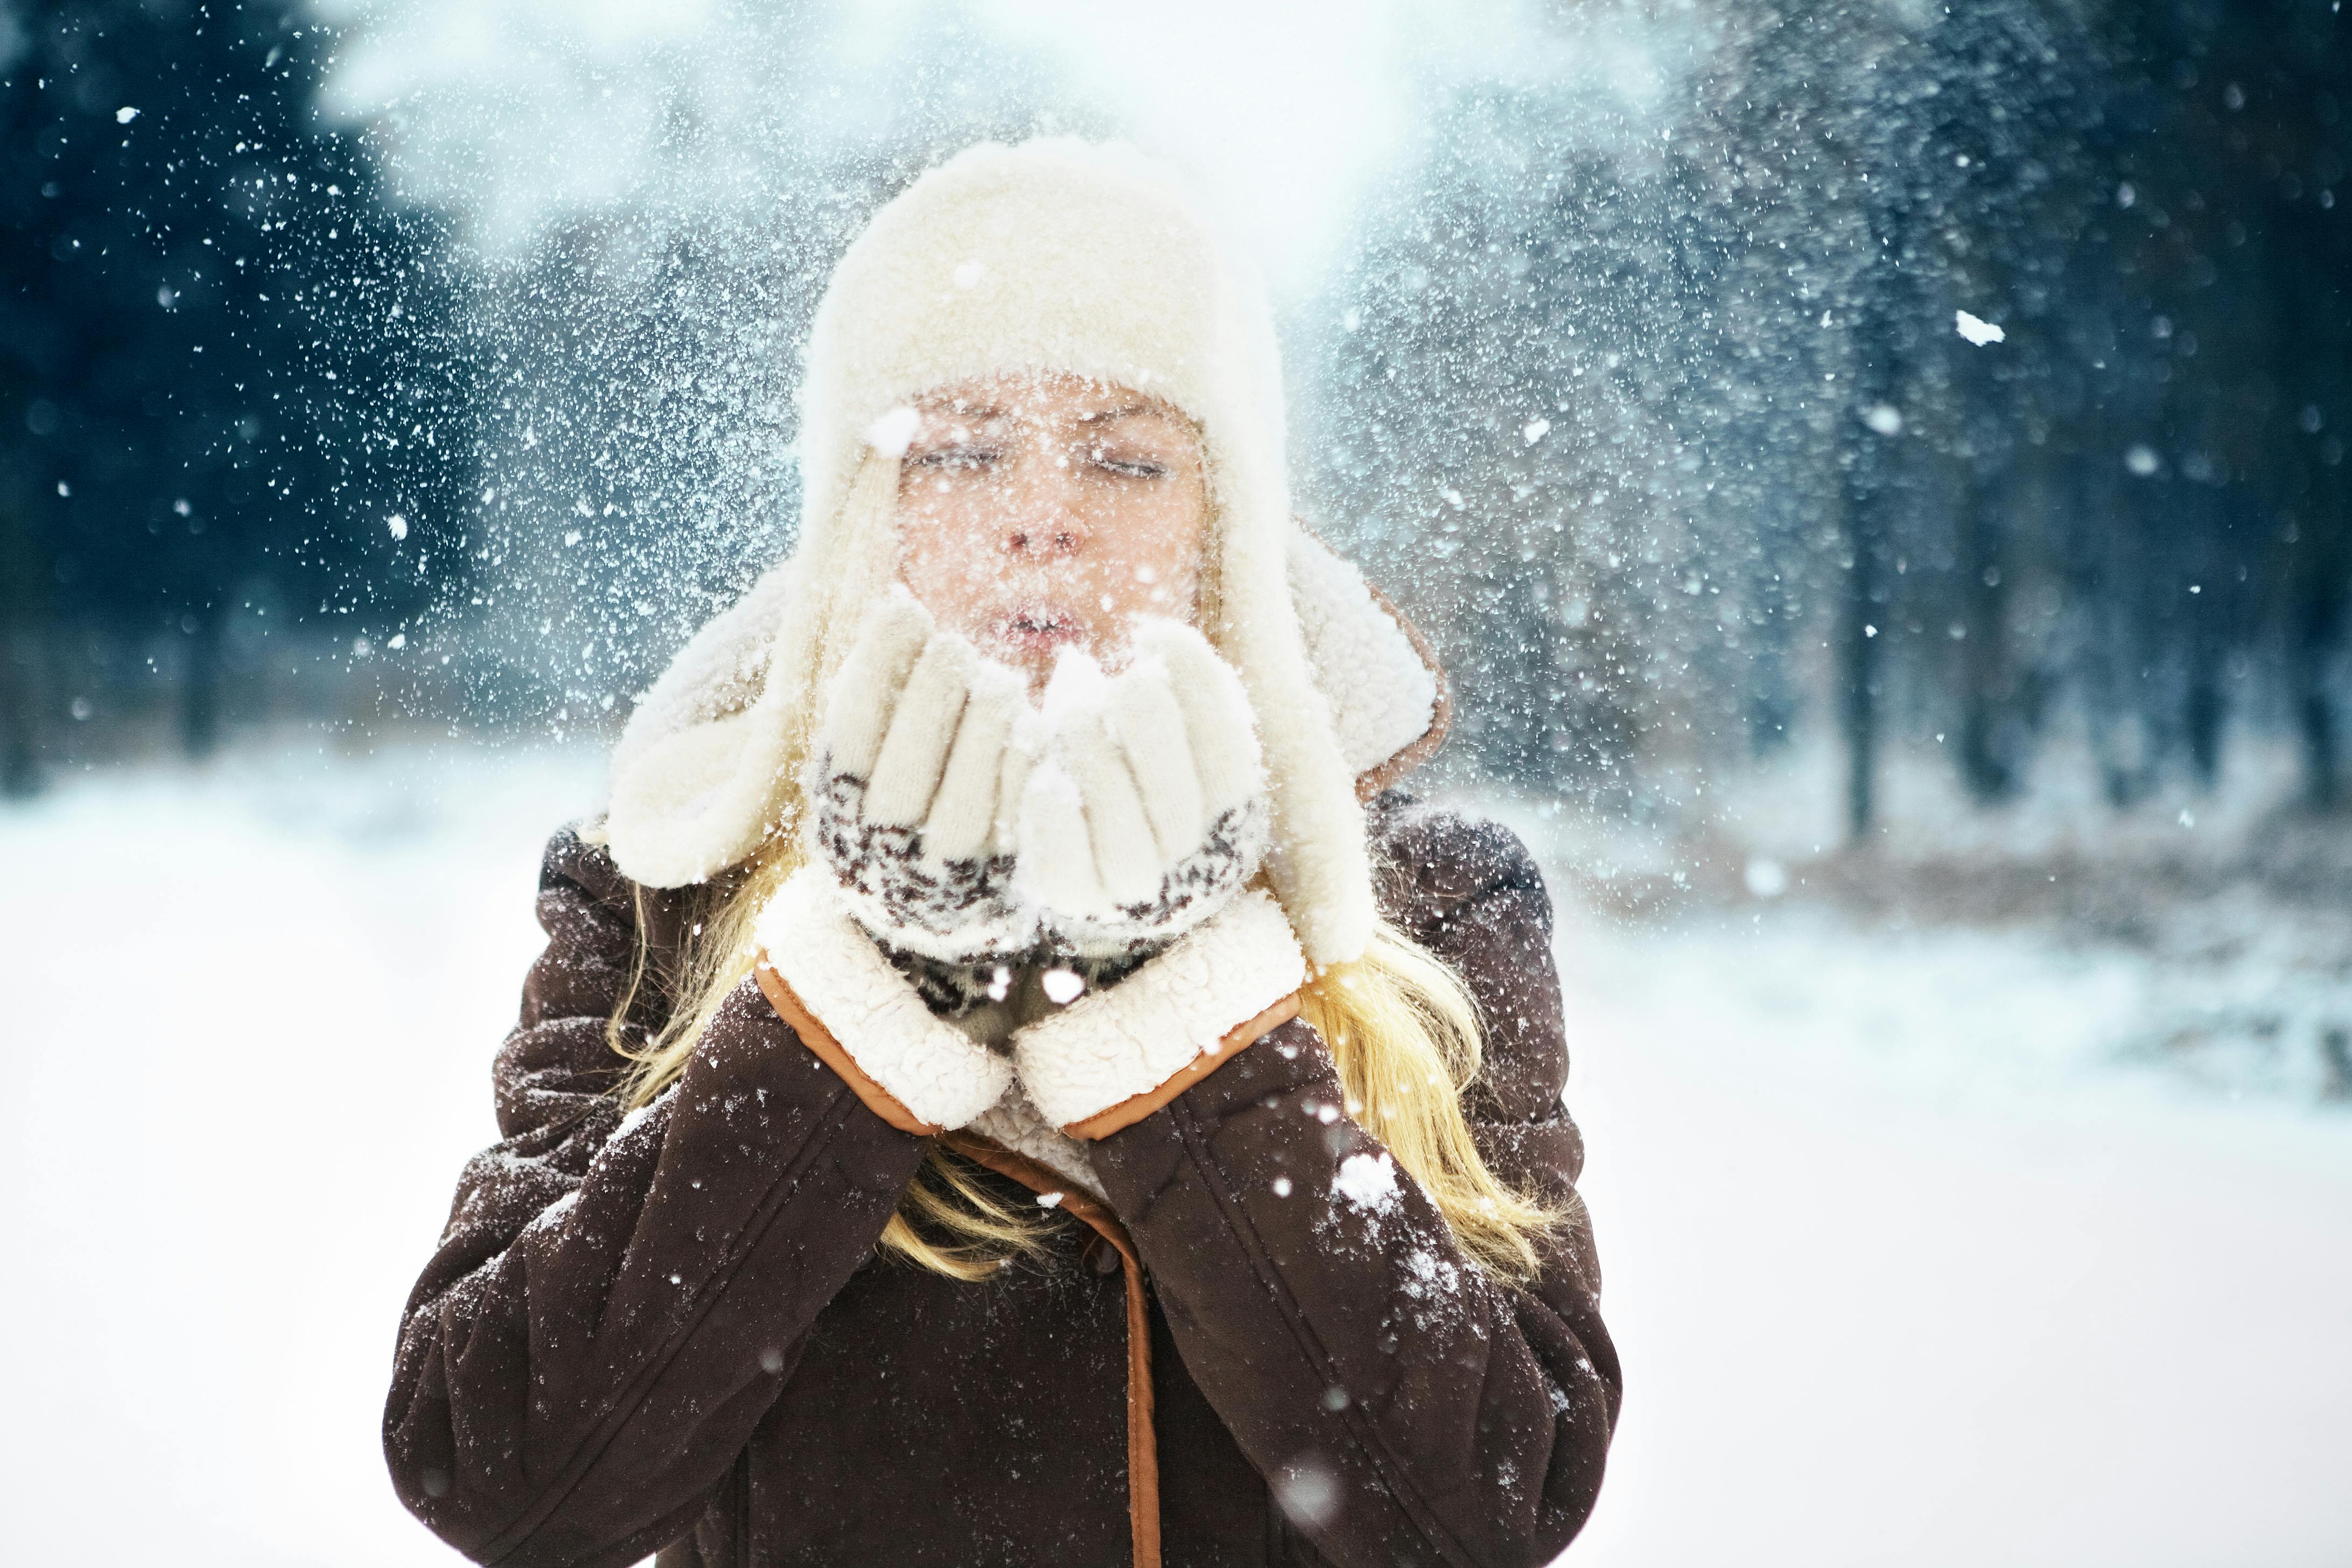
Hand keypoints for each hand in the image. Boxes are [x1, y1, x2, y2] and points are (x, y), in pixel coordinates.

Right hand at [806, 588, 1040, 963]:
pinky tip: (1029, 722)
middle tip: (955, 644)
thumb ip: (875, 691)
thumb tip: (900, 603)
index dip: (878, 662)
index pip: (852, 730)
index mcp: (836, 810)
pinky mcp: (1001, 884)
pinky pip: (1017, 822)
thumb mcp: (870, 752)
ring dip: (983, 727)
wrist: (931, 907)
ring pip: (964, 800)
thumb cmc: (899, 796)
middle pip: (904, 767)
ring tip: (997, 678)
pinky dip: (1022, 767)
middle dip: (931, 692)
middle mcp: (881, 853)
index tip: (905, 608)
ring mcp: (942, 877)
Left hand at [1013, 619, 1269, 957]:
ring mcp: (1135, 889)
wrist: (1113, 877)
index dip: (1189, 677)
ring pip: (1118, 822)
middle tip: (1118, 684)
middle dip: (1140, 716)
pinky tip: (1050, 781)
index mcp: (1235, 815)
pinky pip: (1063, 855)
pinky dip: (1053, 809)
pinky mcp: (1075, 900)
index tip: (1152, 634)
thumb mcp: (1179, 737)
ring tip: (1074, 720)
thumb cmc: (1148, 781)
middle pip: (1172, 784)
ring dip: (1089, 752)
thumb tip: (1132, 645)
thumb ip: (1177, 692)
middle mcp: (1193, 861)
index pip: (1225, 743)